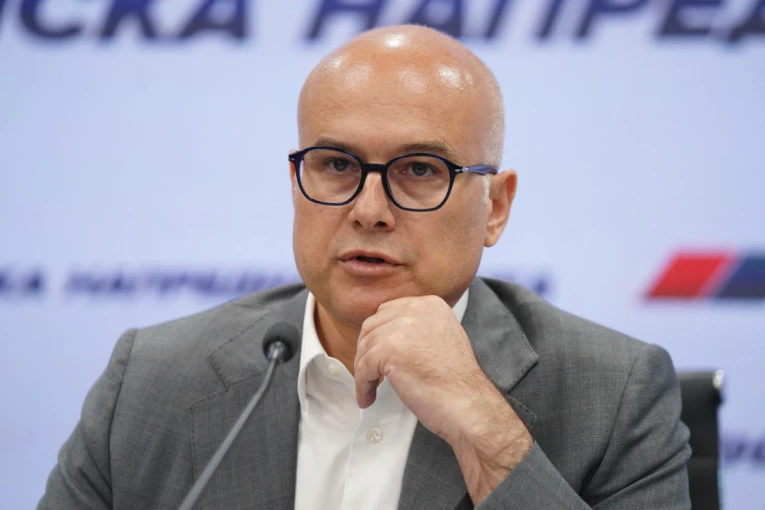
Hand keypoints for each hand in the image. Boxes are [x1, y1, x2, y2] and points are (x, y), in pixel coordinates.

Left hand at [353, 295, 531, 502]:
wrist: (467, 403)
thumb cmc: (455, 381)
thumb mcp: (443, 337)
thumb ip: (418, 328)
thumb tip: (388, 334)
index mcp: (429, 304)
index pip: (389, 312)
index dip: (379, 335)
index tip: (377, 353)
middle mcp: (416, 309)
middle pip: (372, 326)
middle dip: (367, 350)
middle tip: (369, 372)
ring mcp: (402, 328)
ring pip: (365, 348)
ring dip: (363, 371)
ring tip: (369, 389)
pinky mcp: (390, 349)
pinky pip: (363, 368)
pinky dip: (362, 385)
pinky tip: (367, 398)